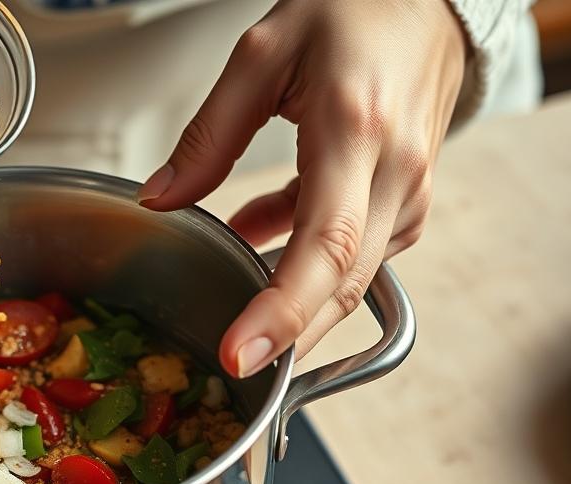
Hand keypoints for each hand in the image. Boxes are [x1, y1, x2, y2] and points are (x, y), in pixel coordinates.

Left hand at [138, 0, 465, 377]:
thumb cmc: (352, 12)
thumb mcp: (262, 53)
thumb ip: (209, 134)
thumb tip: (160, 199)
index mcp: (356, 131)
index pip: (325, 244)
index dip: (283, 310)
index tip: (241, 355)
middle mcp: (395, 172)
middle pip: (343, 282)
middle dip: (286, 335)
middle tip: (230, 363)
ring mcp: (410, 192)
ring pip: (352, 279)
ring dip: (291, 300)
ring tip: (233, 302)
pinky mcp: (407, 202)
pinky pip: (355, 255)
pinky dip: (304, 263)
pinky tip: (258, 239)